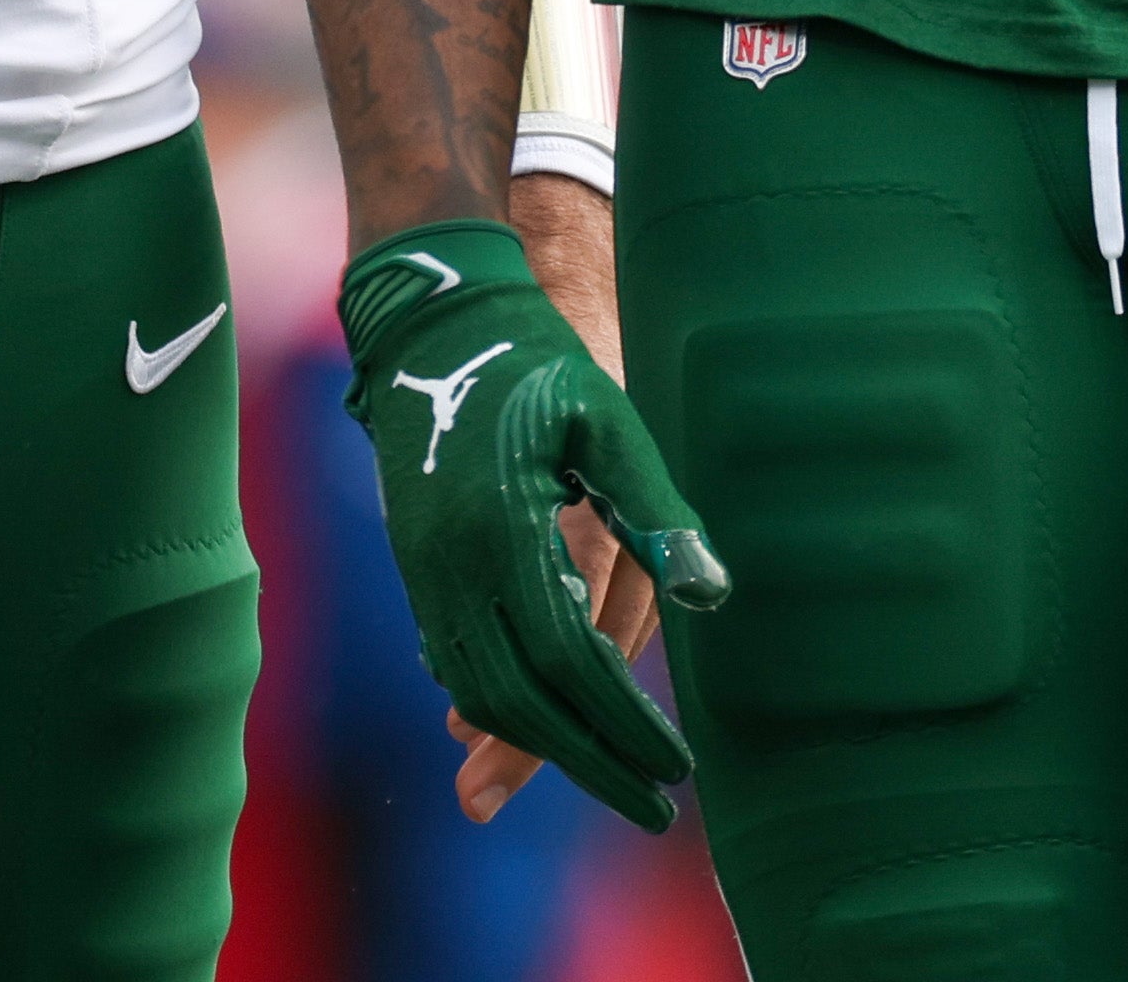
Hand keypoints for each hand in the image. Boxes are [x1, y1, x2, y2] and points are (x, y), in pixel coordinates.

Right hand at [446, 174, 660, 818]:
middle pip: (519, 699)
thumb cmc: (536, 362)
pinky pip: (454, 658)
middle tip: (650, 809)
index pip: (569, 662)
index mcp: (504, 531)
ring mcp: (424, 569)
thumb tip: (710, 595)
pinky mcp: (417, 564)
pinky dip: (497, 702)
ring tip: (601, 780)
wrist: (431, 319)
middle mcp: (452, 565)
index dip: (622, 723)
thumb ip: (653, 507)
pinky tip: (531, 727)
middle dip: (587, 761)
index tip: (673, 769)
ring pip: (479, 689)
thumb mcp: (608, 418)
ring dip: (537, 745)